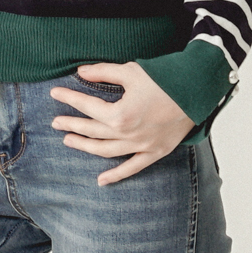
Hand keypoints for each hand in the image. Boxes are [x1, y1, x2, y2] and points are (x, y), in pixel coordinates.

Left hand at [49, 61, 194, 185]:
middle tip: (56, 122)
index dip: (69, 99)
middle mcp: (127, 134)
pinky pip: (132, 168)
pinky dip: (116, 175)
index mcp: (120, 114)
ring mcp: (141, 146)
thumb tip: (80, 71)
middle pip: (92, 131)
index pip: (87, 106)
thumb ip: (103, 72)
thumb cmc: (164, 79)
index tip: (55, 94)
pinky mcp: (154, 152)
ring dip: (85, 147)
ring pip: (105, 151)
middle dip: (71, 125)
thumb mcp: (130, 71)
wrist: (196, 91)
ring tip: (69, 141)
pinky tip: (101, 180)